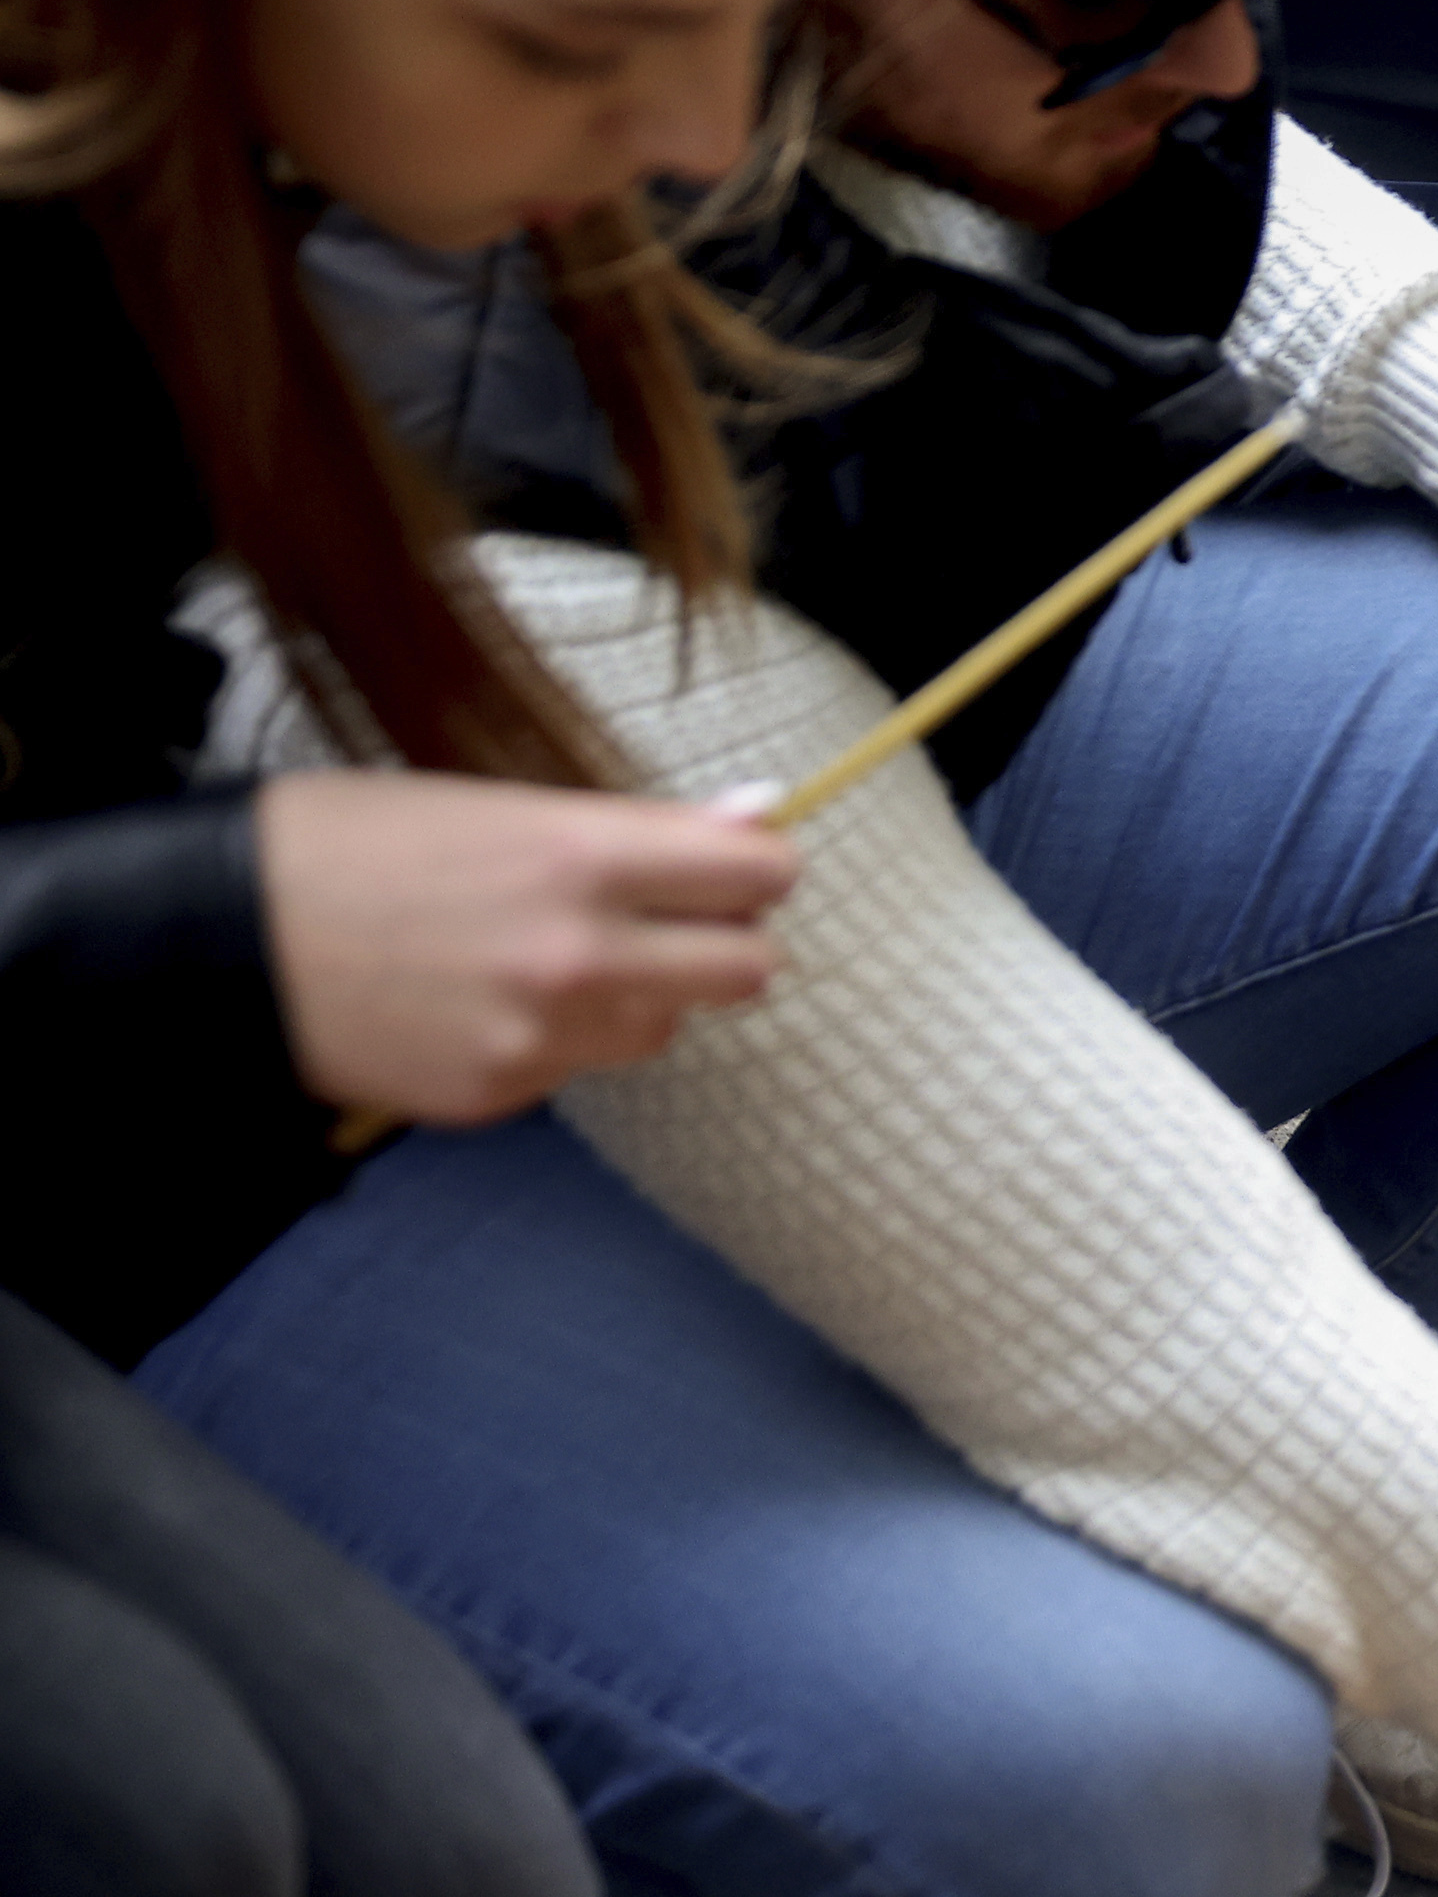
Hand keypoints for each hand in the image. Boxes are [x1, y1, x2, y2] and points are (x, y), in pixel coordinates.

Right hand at [253, 773, 799, 1123]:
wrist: (218, 935)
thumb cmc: (349, 843)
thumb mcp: (497, 803)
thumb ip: (640, 826)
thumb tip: (758, 814)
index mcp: (583, 857)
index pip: (759, 875)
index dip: (754, 870)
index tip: (731, 870)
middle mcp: (580, 954)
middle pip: (748, 969)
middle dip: (721, 943)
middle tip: (667, 923)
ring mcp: (541, 1035)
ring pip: (665, 1028)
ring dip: (637, 998)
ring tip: (547, 959)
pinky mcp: (499, 1093)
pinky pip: (577, 1068)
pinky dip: (555, 1041)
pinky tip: (481, 1002)